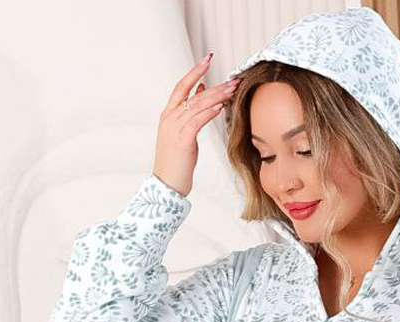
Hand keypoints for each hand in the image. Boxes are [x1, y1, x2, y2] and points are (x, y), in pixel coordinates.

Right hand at [153, 54, 240, 197]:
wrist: (166, 185)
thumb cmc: (176, 162)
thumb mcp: (183, 134)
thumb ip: (191, 113)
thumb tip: (202, 92)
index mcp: (169, 115)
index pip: (182, 86)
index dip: (195, 71)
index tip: (208, 58)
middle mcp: (170, 118)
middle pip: (193, 94)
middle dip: (215, 85)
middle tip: (233, 79)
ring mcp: (174, 128)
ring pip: (197, 106)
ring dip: (217, 96)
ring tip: (232, 90)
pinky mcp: (182, 141)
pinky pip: (197, 122)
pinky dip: (209, 112)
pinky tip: (220, 107)